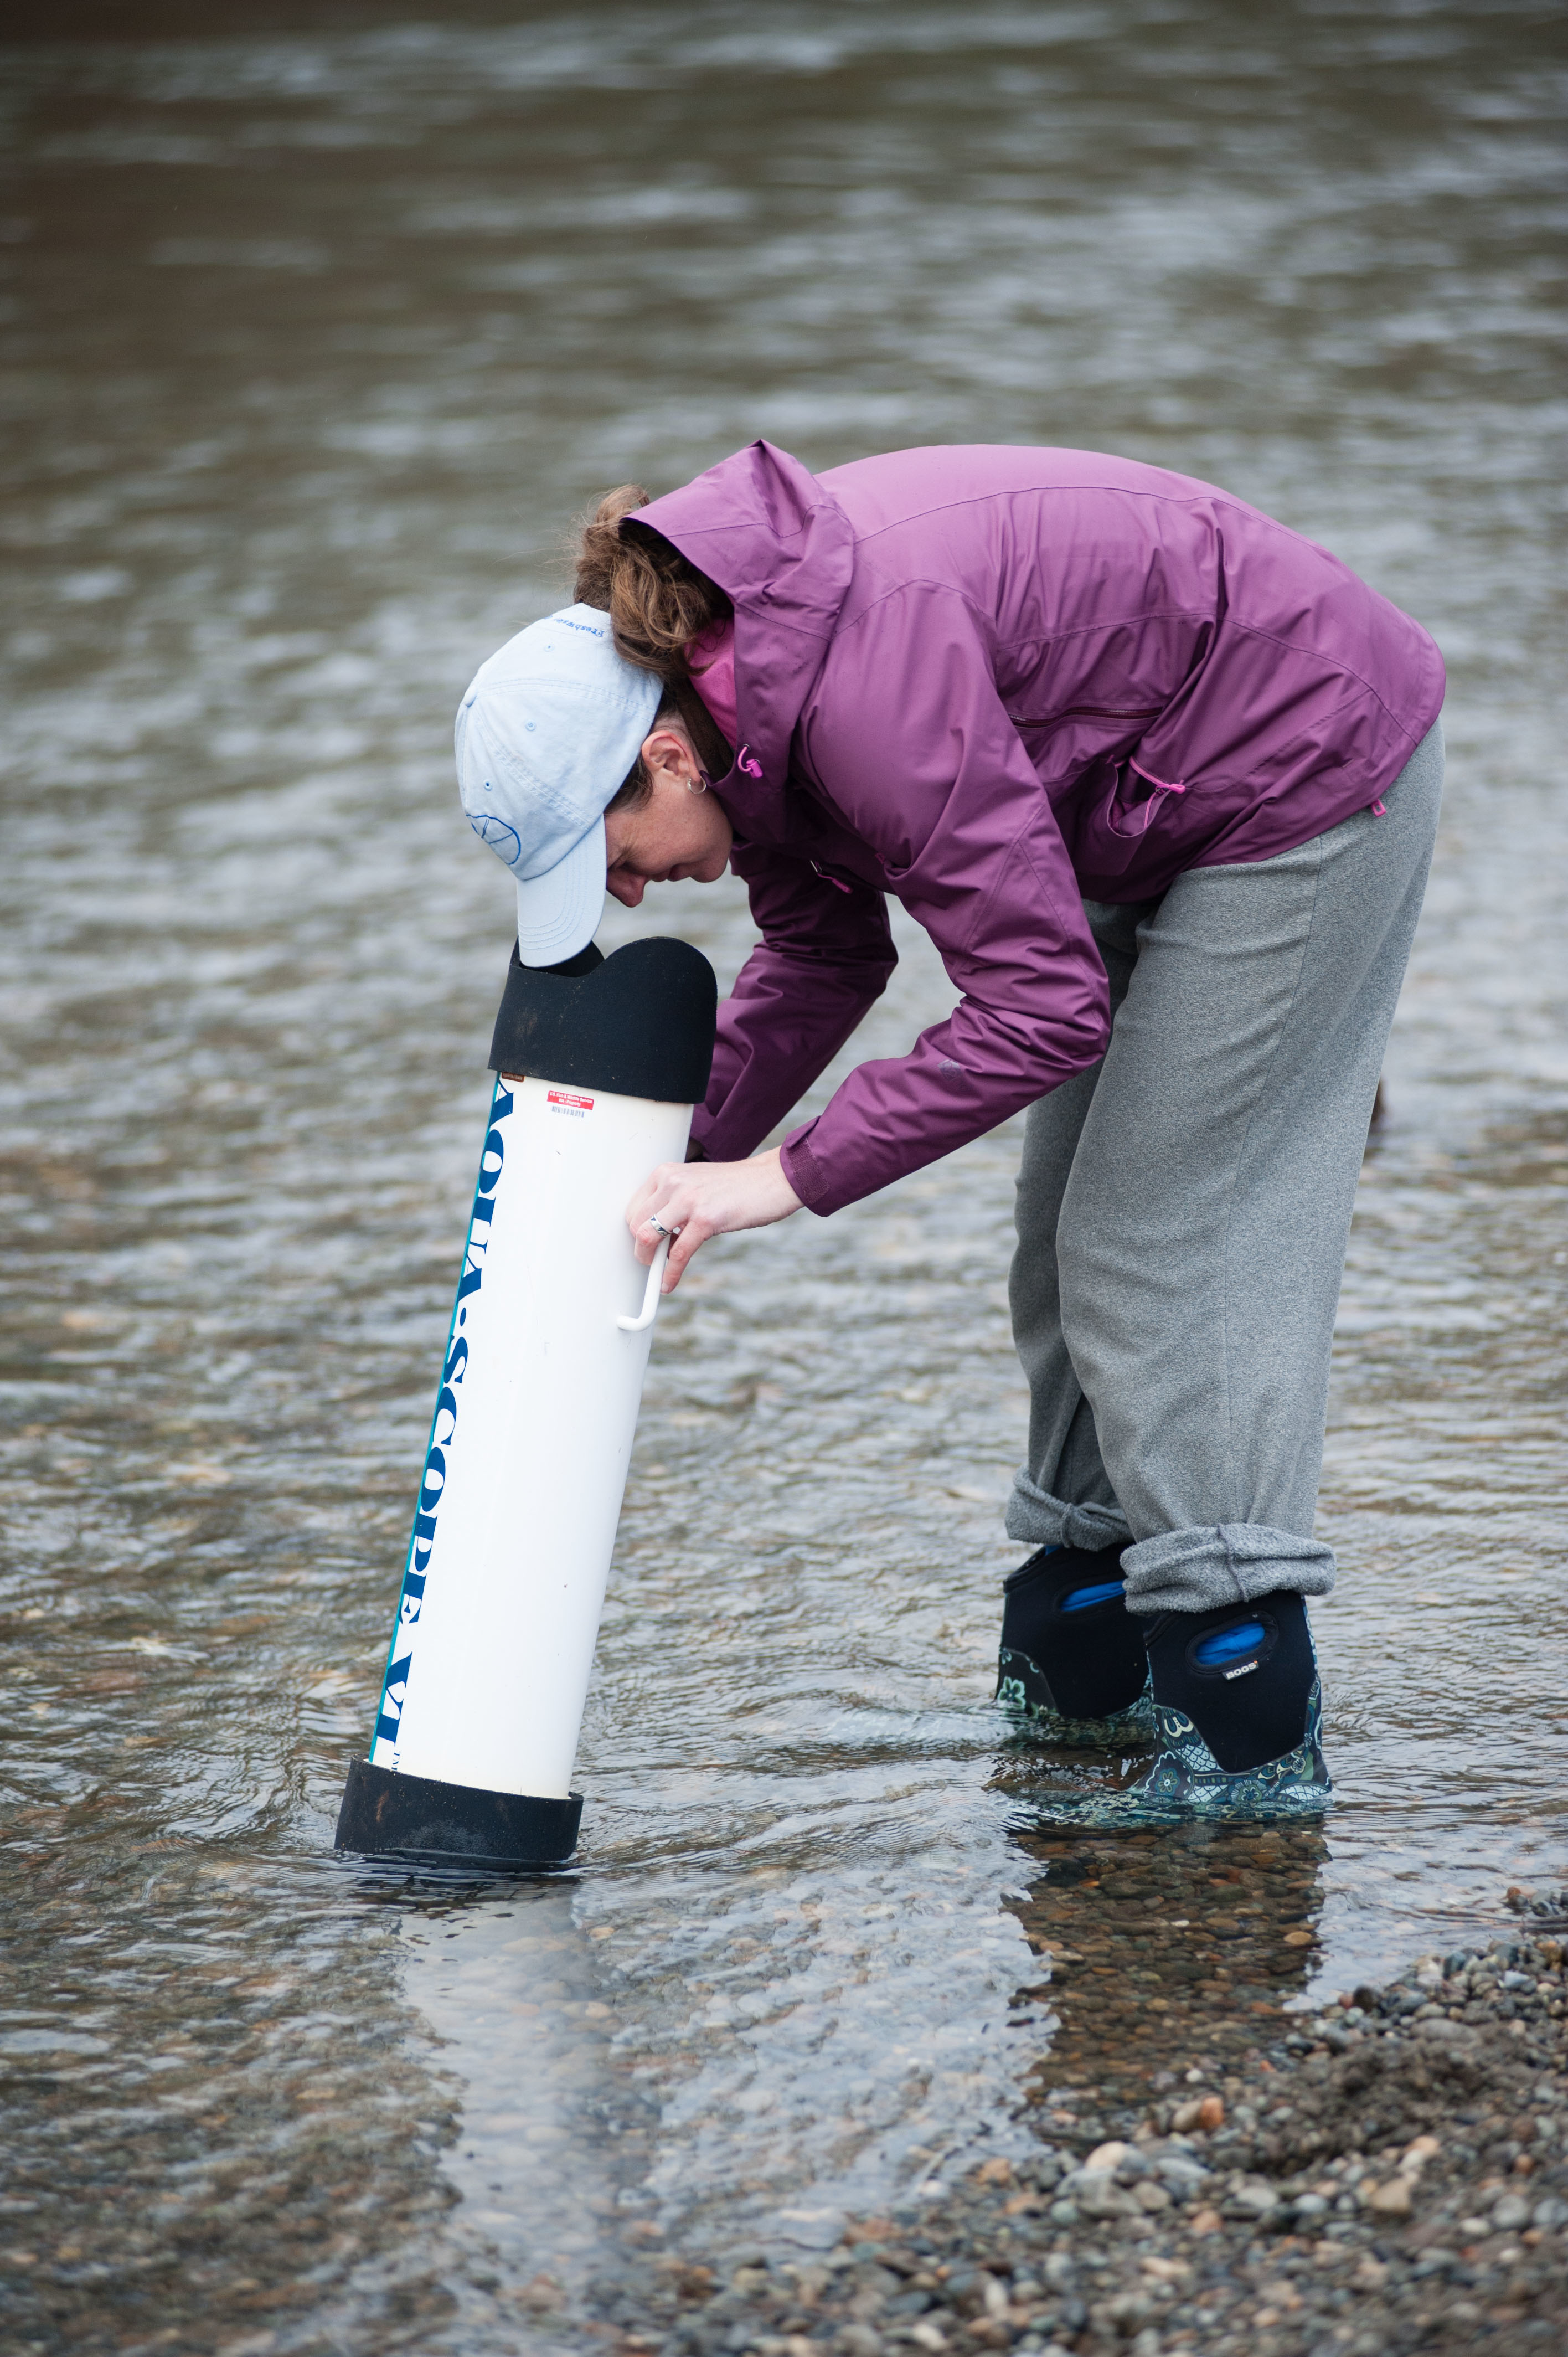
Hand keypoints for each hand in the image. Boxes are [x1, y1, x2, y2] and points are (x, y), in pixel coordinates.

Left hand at [626, 1148, 802, 1291]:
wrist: (773, 1179)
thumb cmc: (738, 1186)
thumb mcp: (697, 1186)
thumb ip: (675, 1205)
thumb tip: (657, 1239)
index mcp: (667, 1173)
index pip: (633, 1208)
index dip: (636, 1231)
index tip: (644, 1245)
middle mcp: (673, 1182)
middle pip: (635, 1223)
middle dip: (640, 1248)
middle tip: (651, 1261)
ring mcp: (689, 1200)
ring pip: (647, 1236)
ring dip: (649, 1261)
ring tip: (657, 1273)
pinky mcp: (706, 1219)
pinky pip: (678, 1253)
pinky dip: (671, 1274)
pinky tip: (669, 1283)